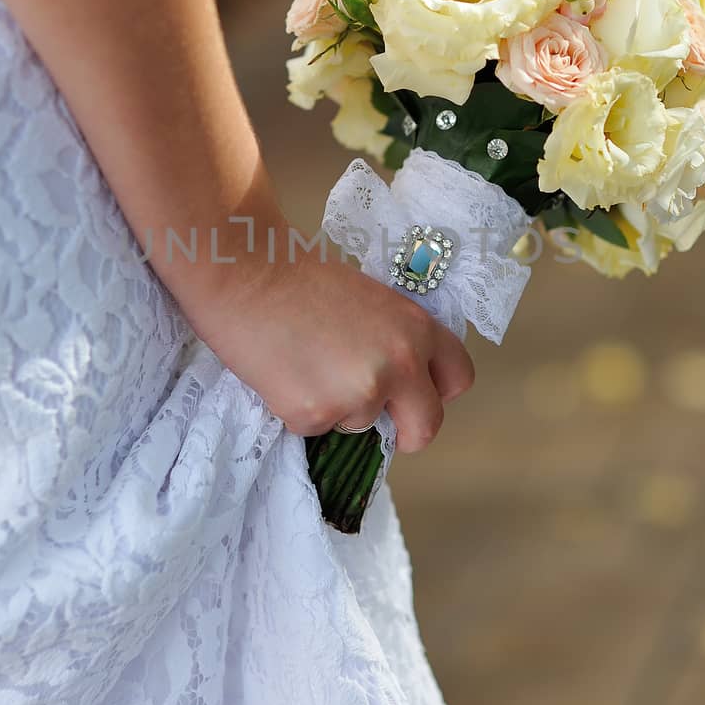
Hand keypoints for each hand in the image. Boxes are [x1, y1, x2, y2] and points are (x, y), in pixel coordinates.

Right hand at [189, 255, 474, 451]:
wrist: (245, 273)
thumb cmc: (299, 276)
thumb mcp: (371, 301)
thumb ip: (392, 340)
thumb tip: (394, 380)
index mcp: (416, 329)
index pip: (458, 378)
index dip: (438, 391)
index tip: (418, 395)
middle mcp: (399, 365)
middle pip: (426, 425)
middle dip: (406, 431)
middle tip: (379, 421)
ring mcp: (358, 394)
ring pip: (358, 424)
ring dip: (336, 407)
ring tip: (303, 364)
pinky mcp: (315, 414)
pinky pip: (314, 427)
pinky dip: (298, 410)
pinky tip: (281, 372)